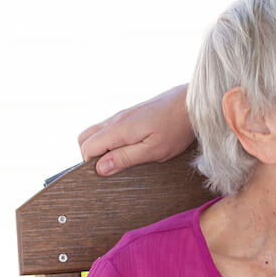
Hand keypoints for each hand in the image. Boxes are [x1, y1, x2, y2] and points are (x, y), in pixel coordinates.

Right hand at [78, 84, 194, 175]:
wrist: (191, 103)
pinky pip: (109, 127)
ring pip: (97, 131)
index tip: (107, 173)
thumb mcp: (153, 151)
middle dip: (91, 155)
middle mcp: (115, 119)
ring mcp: (122, 115)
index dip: (91, 165)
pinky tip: (131, 146)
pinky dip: (111, 139)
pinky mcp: (131, 114)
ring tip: (124, 157)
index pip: (86, 148)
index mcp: (118, 129)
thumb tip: (99, 168)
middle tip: (112, 167)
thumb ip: (125, 158)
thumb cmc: (176, 129)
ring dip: (102, 146)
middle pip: (84, 138)